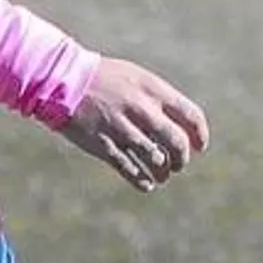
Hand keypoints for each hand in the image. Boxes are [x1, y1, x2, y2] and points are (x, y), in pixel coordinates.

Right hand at [58, 58, 209, 191]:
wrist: (62, 79)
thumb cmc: (103, 79)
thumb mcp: (135, 78)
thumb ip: (158, 99)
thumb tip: (181, 126)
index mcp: (152, 89)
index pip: (190, 115)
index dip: (200, 134)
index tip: (199, 147)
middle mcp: (141, 109)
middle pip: (177, 143)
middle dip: (182, 159)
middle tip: (179, 164)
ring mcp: (122, 128)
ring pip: (156, 160)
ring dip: (164, 172)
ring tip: (163, 176)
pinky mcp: (103, 144)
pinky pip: (130, 169)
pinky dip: (142, 181)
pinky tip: (147, 184)